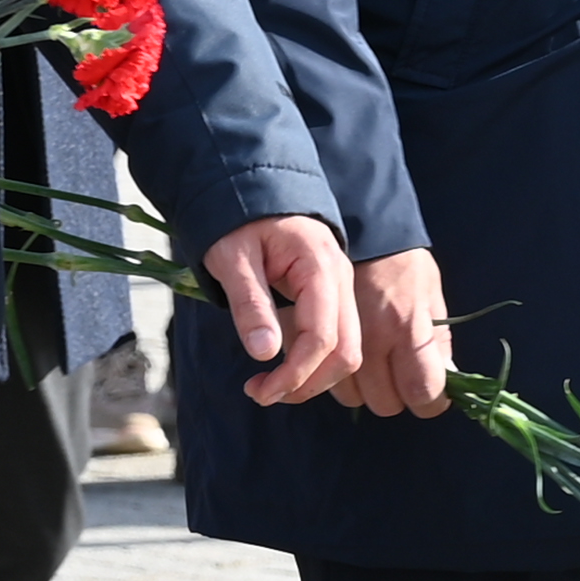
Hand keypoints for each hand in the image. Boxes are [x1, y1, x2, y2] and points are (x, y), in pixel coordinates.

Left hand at [198, 213, 361, 403]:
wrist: (253, 186)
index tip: (261, 392)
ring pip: (347, 351)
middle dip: (308, 384)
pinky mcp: (333, 295)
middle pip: (346, 352)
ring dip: (312, 378)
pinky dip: (313, 361)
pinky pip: (336, 338)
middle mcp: (341, 279)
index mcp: (320, 267)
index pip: (322, 338)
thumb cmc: (238, 220)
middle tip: (262, 394)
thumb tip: (266, 354)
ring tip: (267, 385)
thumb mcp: (232, 259)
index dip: (296, 374)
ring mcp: (342, 287)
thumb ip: (251, 305)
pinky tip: (281, 365)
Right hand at [342, 246, 458, 417]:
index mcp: (408, 327)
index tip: (432, 393)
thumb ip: (439, 342)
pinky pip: (332, 383)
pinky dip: (345, 381)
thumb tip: (446, 381)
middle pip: (387, 404)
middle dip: (399, 397)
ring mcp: (344, 343)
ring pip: (356, 399)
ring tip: (378, 368)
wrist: (360, 233)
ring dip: (369, 391)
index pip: (422, 392)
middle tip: (403, 377)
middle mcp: (374, 341)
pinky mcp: (322, 340)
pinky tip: (356, 363)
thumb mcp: (433, 296)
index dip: (431, 401)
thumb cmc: (404, 265)